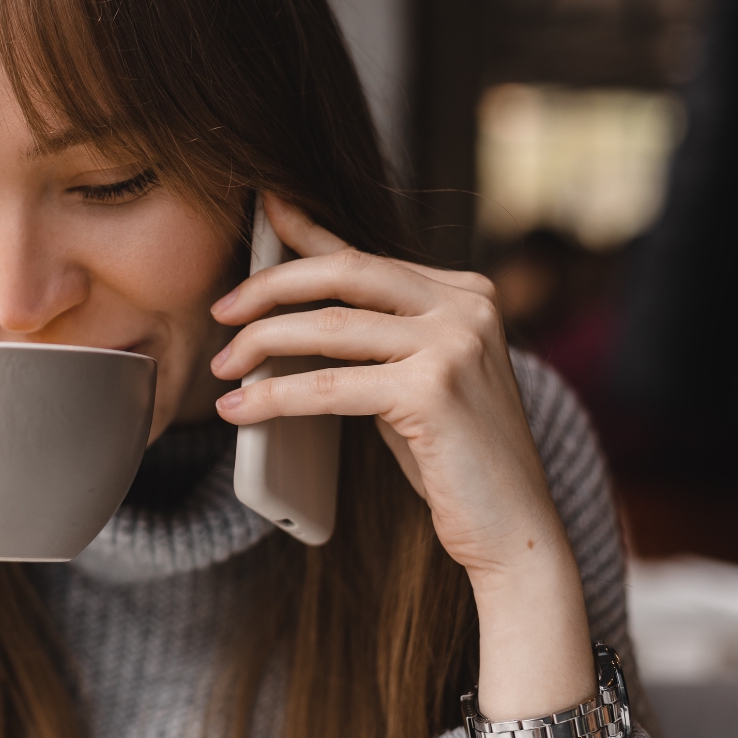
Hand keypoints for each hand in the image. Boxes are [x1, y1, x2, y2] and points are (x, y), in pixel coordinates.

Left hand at [209, 199, 610, 737]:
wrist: (515, 528)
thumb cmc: (453, 456)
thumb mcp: (411, 376)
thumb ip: (369, 332)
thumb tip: (294, 303)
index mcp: (467, 292)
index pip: (366, 255)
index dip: (307, 231)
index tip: (262, 208)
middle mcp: (467, 307)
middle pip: (345, 273)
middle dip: (271, 287)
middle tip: (222, 310)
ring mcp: (455, 344)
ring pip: (329, 329)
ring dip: (262, 345)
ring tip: (223, 367)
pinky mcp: (434, 391)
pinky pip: (329, 386)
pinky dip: (275, 396)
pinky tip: (242, 410)